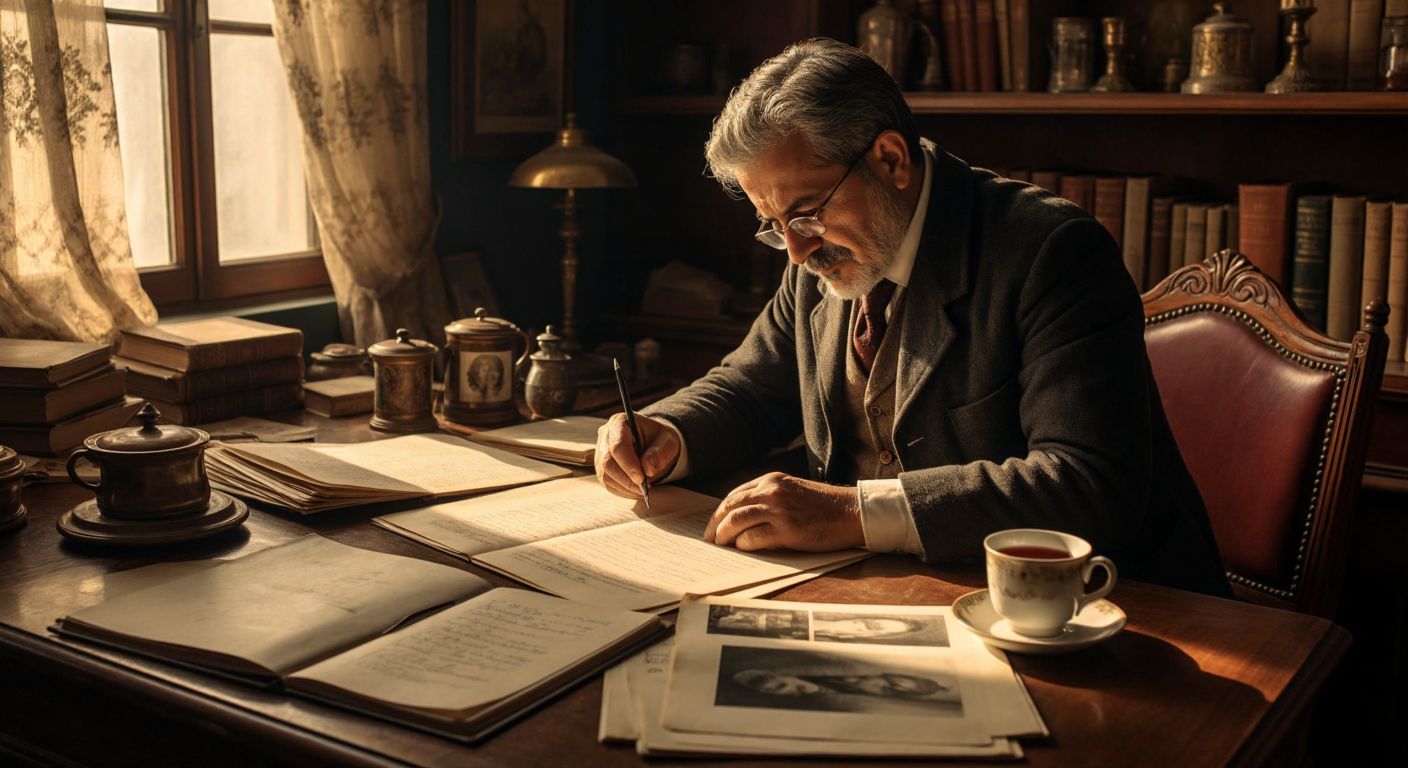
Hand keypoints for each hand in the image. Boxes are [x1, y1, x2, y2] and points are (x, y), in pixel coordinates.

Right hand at [594, 413, 679, 498]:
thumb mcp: (668, 442)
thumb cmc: (660, 440)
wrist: (654, 444)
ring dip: (626, 487)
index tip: (642, 478)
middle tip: (646, 488)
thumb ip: (660, 453)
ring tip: (645, 489)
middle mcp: (605, 436)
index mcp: (619, 422)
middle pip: (608, 462)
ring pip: (606, 476)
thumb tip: (648, 469)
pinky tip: (637, 489)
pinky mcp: (601, 468)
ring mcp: (600, 453)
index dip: (629, 464)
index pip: (618, 445)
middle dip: (627, 479)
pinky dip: (624, 490)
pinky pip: (608, 484)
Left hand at [705, 472, 863, 551]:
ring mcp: (778, 510)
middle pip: (731, 507)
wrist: (849, 512)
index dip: (720, 511)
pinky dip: (743, 545)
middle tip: (710, 538)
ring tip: (721, 544)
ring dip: (724, 535)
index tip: (714, 523)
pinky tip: (743, 548)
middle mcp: (772, 491)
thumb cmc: (823, 506)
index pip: (735, 494)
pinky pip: (752, 538)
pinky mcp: (786, 530)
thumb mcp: (793, 491)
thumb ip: (769, 497)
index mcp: (772, 480)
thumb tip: (742, 517)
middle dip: (716, 524)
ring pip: (736, 521)